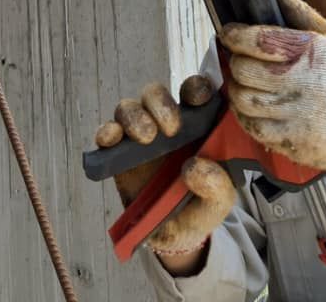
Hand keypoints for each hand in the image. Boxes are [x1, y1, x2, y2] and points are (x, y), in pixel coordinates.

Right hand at [95, 76, 235, 260]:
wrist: (173, 238)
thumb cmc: (200, 208)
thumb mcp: (220, 202)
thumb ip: (217, 186)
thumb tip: (194, 168)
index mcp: (194, 124)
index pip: (193, 92)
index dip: (195, 87)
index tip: (198, 98)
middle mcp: (164, 123)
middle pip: (154, 93)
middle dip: (160, 104)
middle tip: (171, 129)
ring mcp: (138, 136)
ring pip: (128, 108)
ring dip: (135, 117)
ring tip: (145, 139)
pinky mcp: (116, 155)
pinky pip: (106, 133)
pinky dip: (106, 132)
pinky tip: (111, 140)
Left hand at [220, 0, 325, 179]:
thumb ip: (301, 13)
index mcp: (311, 51)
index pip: (258, 39)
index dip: (235, 35)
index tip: (229, 33)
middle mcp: (302, 82)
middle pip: (243, 69)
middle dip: (236, 62)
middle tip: (240, 60)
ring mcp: (295, 114)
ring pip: (242, 98)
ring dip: (237, 89)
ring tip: (245, 82)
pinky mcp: (291, 140)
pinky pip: (252, 126)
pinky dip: (245, 115)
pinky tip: (253, 106)